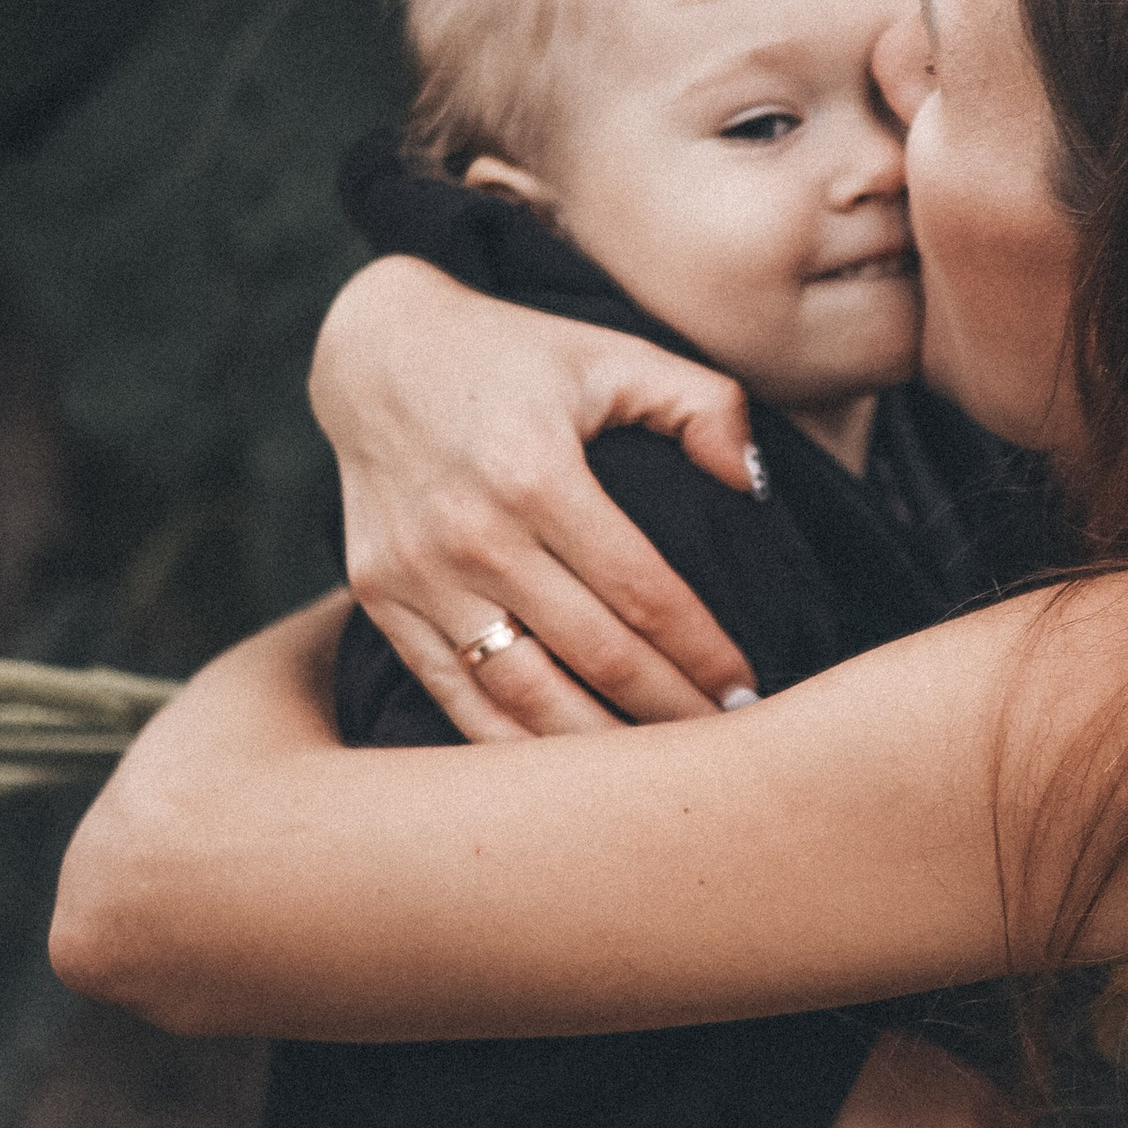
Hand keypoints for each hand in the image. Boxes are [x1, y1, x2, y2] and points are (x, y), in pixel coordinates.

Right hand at [310, 257, 762, 739]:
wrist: (375, 352)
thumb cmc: (516, 357)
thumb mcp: (614, 353)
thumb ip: (701, 404)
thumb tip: (752, 482)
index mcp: (537, 473)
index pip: (642, 593)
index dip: (703, 653)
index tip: (750, 692)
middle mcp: (473, 532)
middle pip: (592, 655)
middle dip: (668, 711)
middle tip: (725, 745)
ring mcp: (419, 573)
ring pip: (520, 693)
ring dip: (595, 746)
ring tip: (656, 774)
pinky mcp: (381, 598)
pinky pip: (452, 693)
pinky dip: (509, 745)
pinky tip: (563, 775)